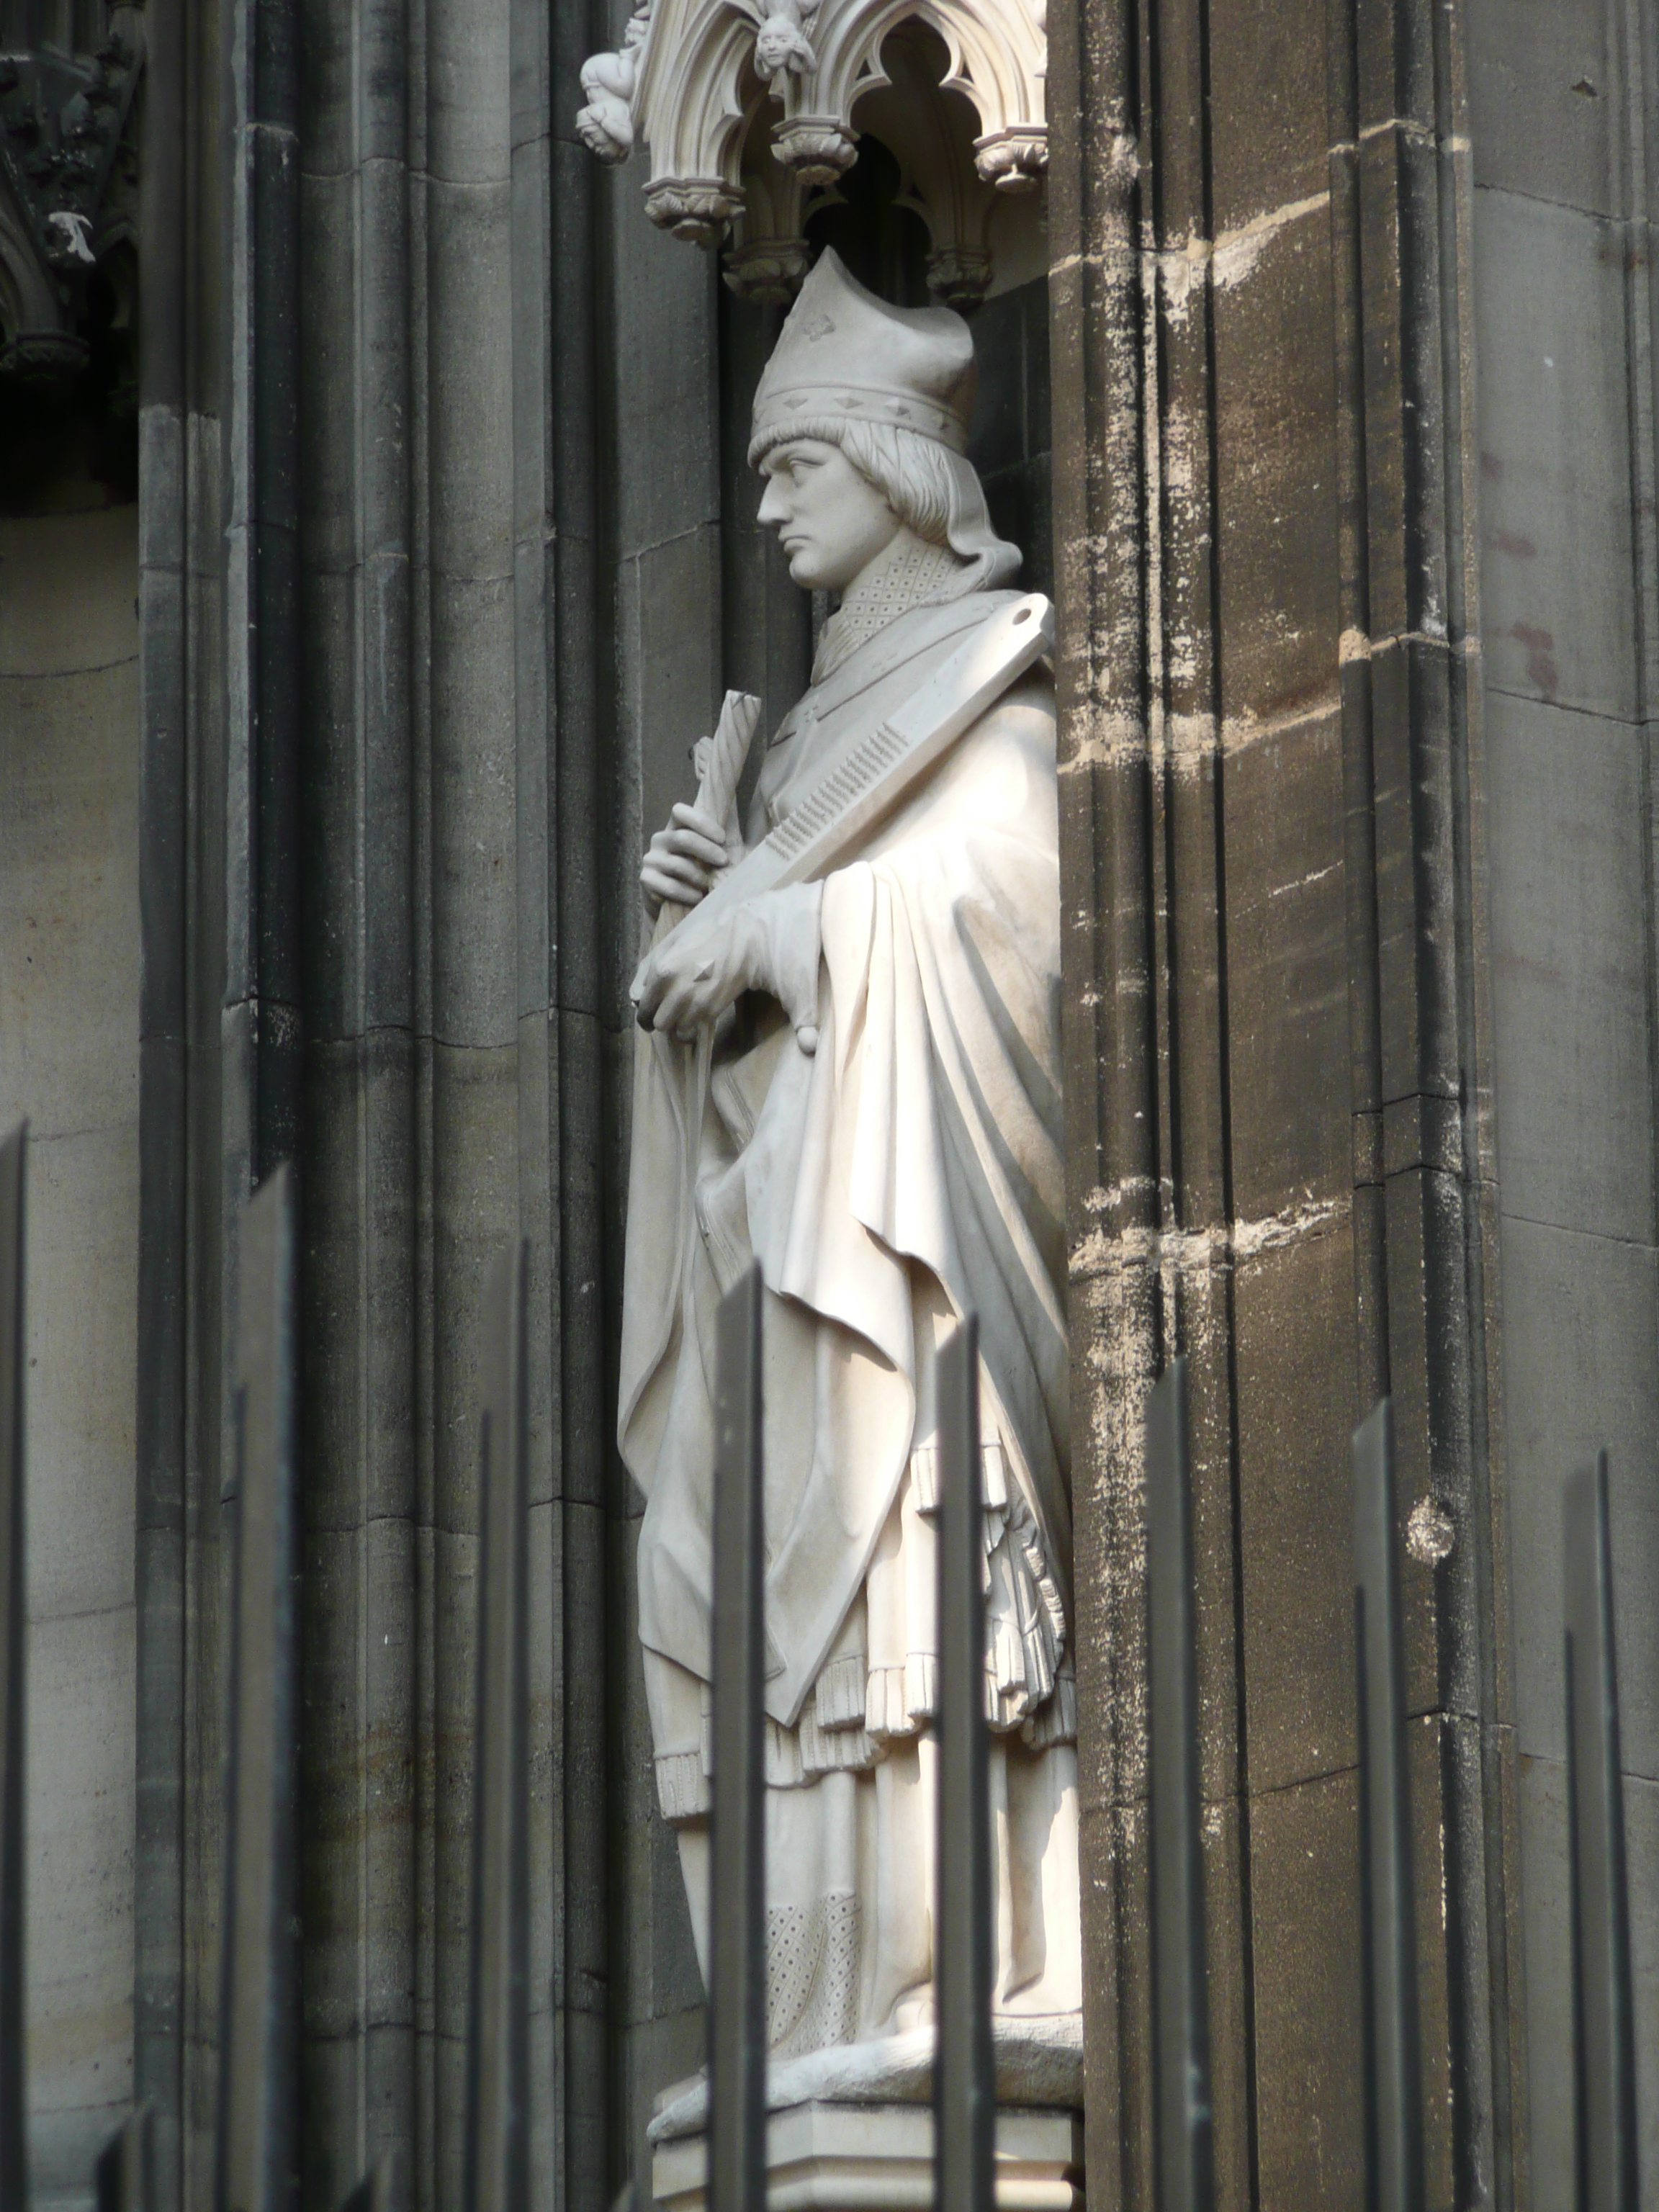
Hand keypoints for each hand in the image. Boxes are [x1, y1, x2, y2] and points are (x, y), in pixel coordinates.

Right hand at [632, 884, 821, 1048]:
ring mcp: (683, 954)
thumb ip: (805, 1021)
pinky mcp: (682, 937)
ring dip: (650, 1004)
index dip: (683, 1036)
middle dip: (664, 1024)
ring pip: (649, 989)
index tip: (691, 1038)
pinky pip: (651, 964)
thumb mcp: (800, 987)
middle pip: (660, 1012)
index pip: (680, 1026)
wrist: (778, 907)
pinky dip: (646, 979)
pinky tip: (644, 991)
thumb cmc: (789, 948)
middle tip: (673, 1028)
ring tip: (652, 1015)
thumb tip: (814, 1051)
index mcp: (715, 991)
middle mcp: (692, 974)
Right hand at [641, 802, 735, 916]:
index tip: (722, 838)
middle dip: (707, 850)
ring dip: (699, 876)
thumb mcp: (710, 857)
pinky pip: (669, 886)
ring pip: (678, 865)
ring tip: (709, 886)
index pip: (679, 811)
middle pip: (682, 838)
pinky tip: (698, 898)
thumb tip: (761, 843)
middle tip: (724, 862)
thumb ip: (723, 845)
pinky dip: (687, 893)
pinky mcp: (646, 879)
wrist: (673, 902)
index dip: (701, 822)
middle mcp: (660, 839)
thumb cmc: (699, 874)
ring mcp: (650, 859)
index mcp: (675, 828)